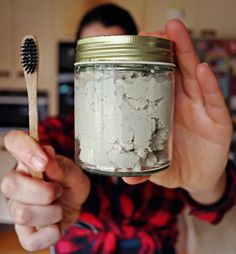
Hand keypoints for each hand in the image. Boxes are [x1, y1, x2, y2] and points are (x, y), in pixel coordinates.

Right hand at [1, 130, 89, 250]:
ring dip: (52, 212)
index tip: (44, 162)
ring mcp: (17, 207)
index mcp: (28, 161)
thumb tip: (46, 152)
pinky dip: (51, 232)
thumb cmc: (70, 182)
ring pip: (23, 213)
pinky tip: (56, 224)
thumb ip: (60, 165)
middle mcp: (17, 183)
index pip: (14, 141)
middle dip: (44, 191)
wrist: (76, 202)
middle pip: (11, 185)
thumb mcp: (72, 172)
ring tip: (59, 206)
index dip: (25, 148)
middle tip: (59, 190)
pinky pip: (31, 239)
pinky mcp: (24, 232)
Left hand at [124, 19, 232, 203]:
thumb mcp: (156, 167)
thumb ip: (141, 168)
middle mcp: (181, 104)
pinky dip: (208, 85)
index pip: (155, 80)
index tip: (136, 45)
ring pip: (193, 76)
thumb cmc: (174, 166)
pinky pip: (212, 99)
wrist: (198, 178)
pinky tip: (202, 70)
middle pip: (175, 70)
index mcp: (162, 110)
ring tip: (175, 32)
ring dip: (186, 53)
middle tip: (156, 29)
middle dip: (166, 48)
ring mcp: (200, 109)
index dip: (147, 63)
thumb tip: (124, 176)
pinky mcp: (217, 120)